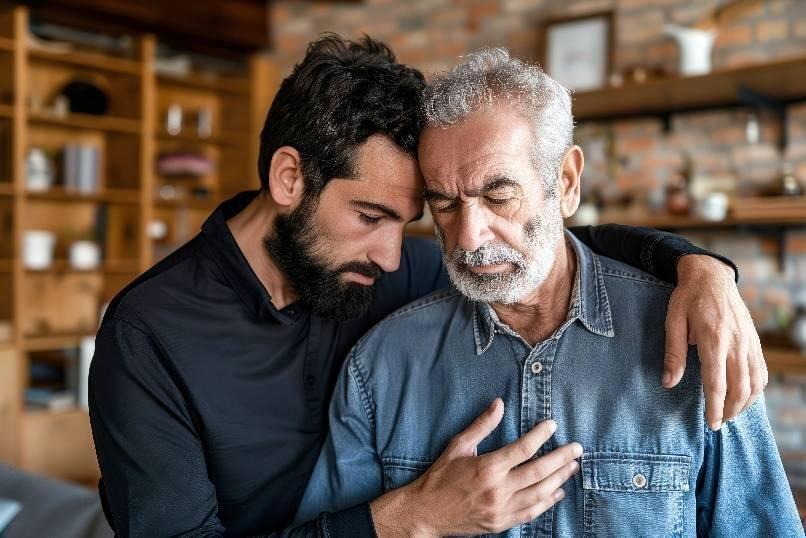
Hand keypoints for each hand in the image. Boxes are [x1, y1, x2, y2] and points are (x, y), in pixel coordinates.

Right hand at [370, 399, 581, 536]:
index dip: (541, 435)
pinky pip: (531, 512)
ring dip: (560, 479)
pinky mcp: (501, 524)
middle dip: (561, 458)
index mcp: (487, 468)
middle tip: (577, 448)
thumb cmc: (440, 477)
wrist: (426, 513)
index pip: (523, 449)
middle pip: (539, 472)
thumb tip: (499, 404)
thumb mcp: (458, 446)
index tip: (553, 425)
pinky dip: (547, 502)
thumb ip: (481, 426)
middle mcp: (498, 490)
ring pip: (540, 493)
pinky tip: (557, 492)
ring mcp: (501, 510)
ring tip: (573, 467)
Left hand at [664, 254, 766, 430]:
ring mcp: (748, 342)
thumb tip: (668, 382)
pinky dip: (756, 389)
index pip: (717, 383)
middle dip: (730, 411)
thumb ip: (673, 354)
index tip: (711, 423)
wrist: (711, 275)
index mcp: (713, 340)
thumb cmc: (687, 298)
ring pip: (754, 383)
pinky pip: (760, 371)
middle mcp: (735, 344)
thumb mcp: (673, 322)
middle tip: (718, 423)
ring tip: (730, 414)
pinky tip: (745, 396)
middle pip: (739, 388)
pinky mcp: (754, 341)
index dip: (715, 407)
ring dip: (744, 403)